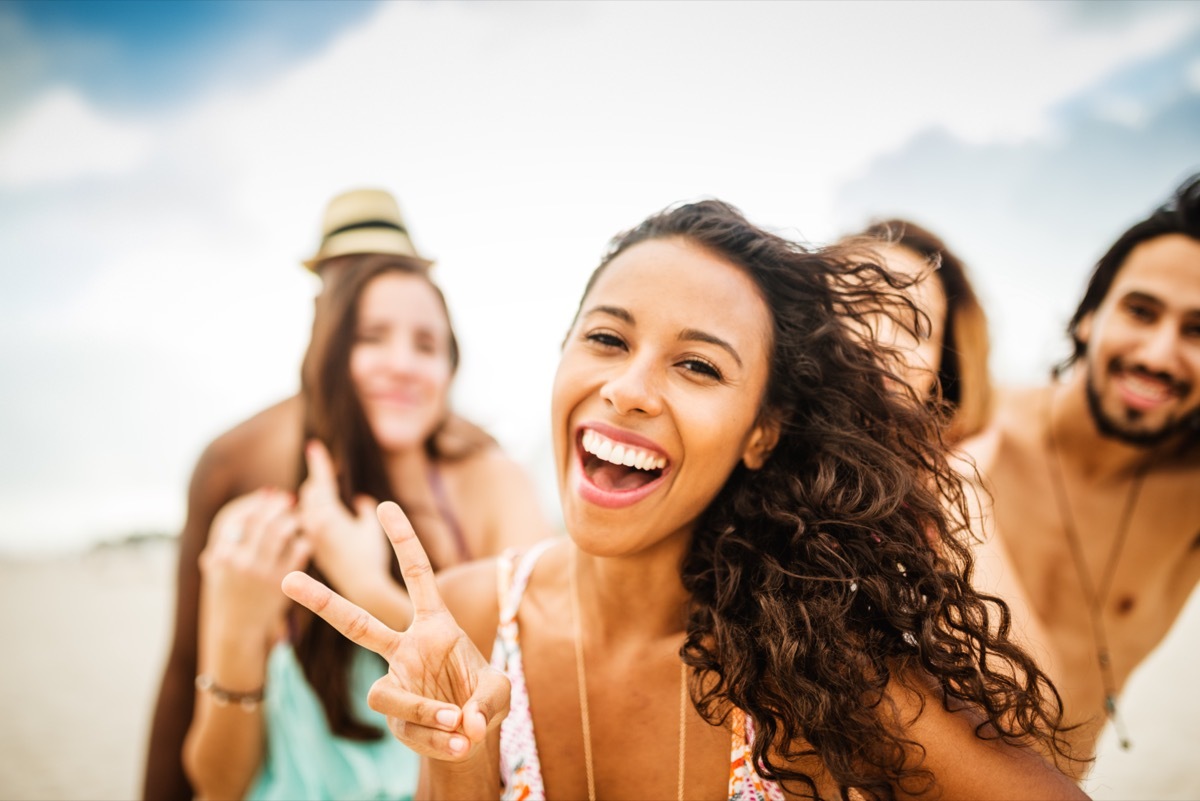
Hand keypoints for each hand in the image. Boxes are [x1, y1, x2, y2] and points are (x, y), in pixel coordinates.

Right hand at [200, 488, 310, 644]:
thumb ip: (228, 536)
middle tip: (288, 498)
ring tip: (296, 517)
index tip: (267, 494)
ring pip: (281, 531)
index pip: (235, 516)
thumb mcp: (216, 565)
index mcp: (220, 554)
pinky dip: (303, 539)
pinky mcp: (282, 583)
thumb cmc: (227, 590)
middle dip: (277, 505)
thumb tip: (258, 499)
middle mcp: (239, 562)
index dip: (253, 502)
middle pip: (261, 520)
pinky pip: (298, 550)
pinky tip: (303, 538)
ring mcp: (261, 572)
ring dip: (291, 519)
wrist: (235, 627)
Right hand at [282, 501, 509, 761]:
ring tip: (458, 723)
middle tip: (286, 579)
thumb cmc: (483, 701)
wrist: (470, 736)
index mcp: (435, 625)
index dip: (403, 541)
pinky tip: (458, 742)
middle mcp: (407, 650)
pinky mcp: (394, 718)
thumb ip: (486, 703)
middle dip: (323, 602)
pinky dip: (434, 738)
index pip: (417, 575)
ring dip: (421, 709)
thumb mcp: (500, 693)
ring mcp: (396, 683)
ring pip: (382, 694)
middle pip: (358, 623)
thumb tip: (461, 724)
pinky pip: (405, 728)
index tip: (384, 506)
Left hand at [296, 440, 390, 599]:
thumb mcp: (372, 527)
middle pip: (309, 492)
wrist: (361, 588)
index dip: (319, 462)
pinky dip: (313, 515)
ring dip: (313, 498)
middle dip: (317, 480)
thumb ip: (365, 509)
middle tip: (324, 469)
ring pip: (305, 508)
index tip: (313, 445)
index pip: (321, 481)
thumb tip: (360, 500)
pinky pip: (307, 523)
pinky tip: (322, 518)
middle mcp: (313, 524)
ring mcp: (311, 536)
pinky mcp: (312, 547)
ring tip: (323, 492)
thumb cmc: (372, 557)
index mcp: (328, 514)